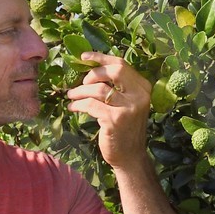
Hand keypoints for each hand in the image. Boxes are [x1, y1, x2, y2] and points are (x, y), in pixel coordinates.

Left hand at [65, 52, 152, 169]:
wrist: (130, 156)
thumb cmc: (124, 128)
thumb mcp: (127, 104)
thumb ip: (118, 87)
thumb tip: (91, 70)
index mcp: (143, 87)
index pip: (121, 65)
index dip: (101, 58)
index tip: (84, 57)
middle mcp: (139, 96)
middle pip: (114, 72)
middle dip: (93, 74)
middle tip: (81, 83)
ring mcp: (128, 108)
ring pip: (99, 89)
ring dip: (80, 91)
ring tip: (71, 96)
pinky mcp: (115, 120)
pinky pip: (91, 105)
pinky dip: (79, 104)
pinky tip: (73, 107)